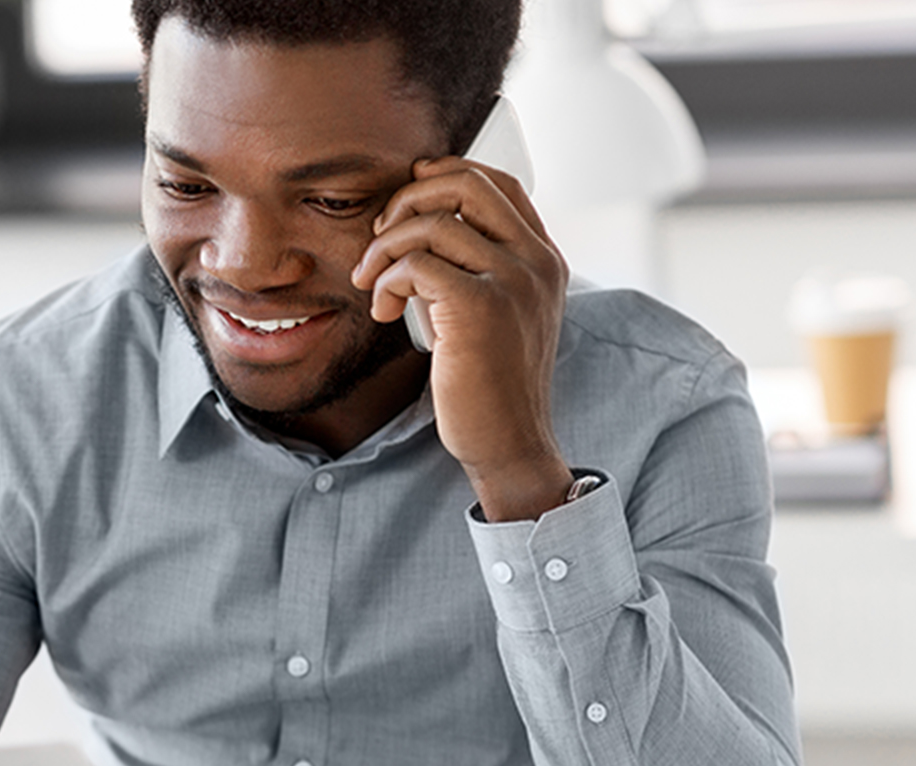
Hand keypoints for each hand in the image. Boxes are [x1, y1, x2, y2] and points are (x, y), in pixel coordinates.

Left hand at [351, 157, 572, 521]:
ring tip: (372, 283)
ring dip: (385, 248)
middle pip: (466, 184)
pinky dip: (387, 280)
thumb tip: (414, 226)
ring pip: (433, 223)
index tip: (407, 194)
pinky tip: (384, 310)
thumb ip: (470, 266)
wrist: (508, 441)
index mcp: (543, 258)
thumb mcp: (490, 311)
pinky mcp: (481, 308)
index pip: (498, 183)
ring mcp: (514, 281)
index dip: (445, 174)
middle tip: (380, 236)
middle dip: (408, 199)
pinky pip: (417, 263)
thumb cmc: (487, 382)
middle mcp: (536, 261)